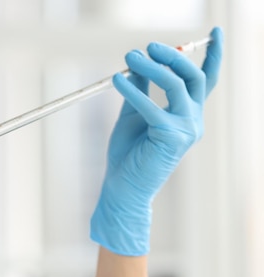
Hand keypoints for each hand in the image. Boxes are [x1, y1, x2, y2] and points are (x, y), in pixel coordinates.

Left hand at [90, 27, 223, 255]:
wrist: (123, 187)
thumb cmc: (128, 154)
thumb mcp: (133, 114)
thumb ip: (140, 88)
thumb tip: (138, 62)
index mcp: (188, 115)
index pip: (205, 80)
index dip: (213, 54)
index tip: (216, 32)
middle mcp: (193, 120)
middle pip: (193, 77)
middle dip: (172, 56)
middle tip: (147, 46)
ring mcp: (186, 129)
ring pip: (176, 86)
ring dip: (151, 67)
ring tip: (129, 57)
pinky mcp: (171, 137)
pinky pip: (152, 106)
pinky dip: (134, 91)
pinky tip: (117, 81)